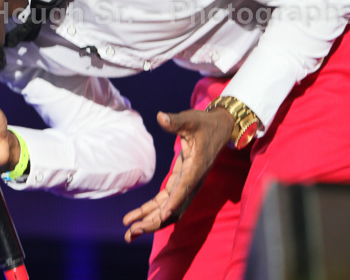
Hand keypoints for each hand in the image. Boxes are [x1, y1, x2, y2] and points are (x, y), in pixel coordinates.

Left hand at [122, 108, 233, 241]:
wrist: (220, 129)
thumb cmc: (205, 123)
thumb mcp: (191, 119)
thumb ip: (176, 121)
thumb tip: (161, 117)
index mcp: (196, 167)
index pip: (184, 187)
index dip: (174, 202)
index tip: (162, 216)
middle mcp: (192, 180)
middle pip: (174, 207)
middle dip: (154, 221)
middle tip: (132, 231)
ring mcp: (186, 184)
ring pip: (168, 209)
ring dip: (150, 221)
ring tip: (129, 232)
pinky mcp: (181, 183)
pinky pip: (165, 201)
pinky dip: (151, 210)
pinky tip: (134, 218)